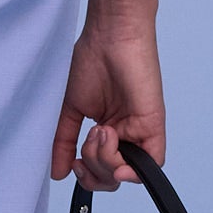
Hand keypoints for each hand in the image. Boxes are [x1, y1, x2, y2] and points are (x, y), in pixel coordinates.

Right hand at [51, 18, 164, 189]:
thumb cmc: (90, 61)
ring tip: (99, 130)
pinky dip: (134, 171)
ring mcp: (139, 130)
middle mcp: (125, 133)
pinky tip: (117, 160)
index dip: (86, 175)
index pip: (100, 171)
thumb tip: (58, 173)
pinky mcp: (153, 123)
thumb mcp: (69, 109)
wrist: (108, 35)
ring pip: (128, 172)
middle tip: (86, 141)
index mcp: (107, 130)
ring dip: (106, 161)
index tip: (73, 162)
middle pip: (112, 177)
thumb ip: (64, 142)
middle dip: (94, 170)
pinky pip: (151, 162)